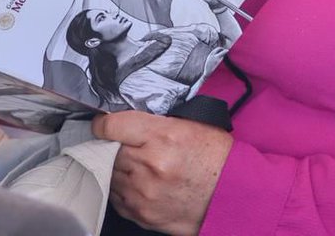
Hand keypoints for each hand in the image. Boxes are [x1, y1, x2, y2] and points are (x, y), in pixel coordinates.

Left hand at [93, 111, 231, 235]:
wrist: (232, 195)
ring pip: (108, 175)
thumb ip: (152, 121)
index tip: (102, 125)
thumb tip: (122, 119)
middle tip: (123, 145)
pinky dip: (122, 190)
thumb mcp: (189, 125)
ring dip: (115, 169)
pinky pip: (116, 198)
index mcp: (162, 136)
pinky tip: (137, 184)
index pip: (112, 126)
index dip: (103, 123)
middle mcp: (149, 165)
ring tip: (134, 165)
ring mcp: (143, 193)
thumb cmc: (214, 156)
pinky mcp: (142, 214)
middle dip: (112, 147)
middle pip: (107, 151)